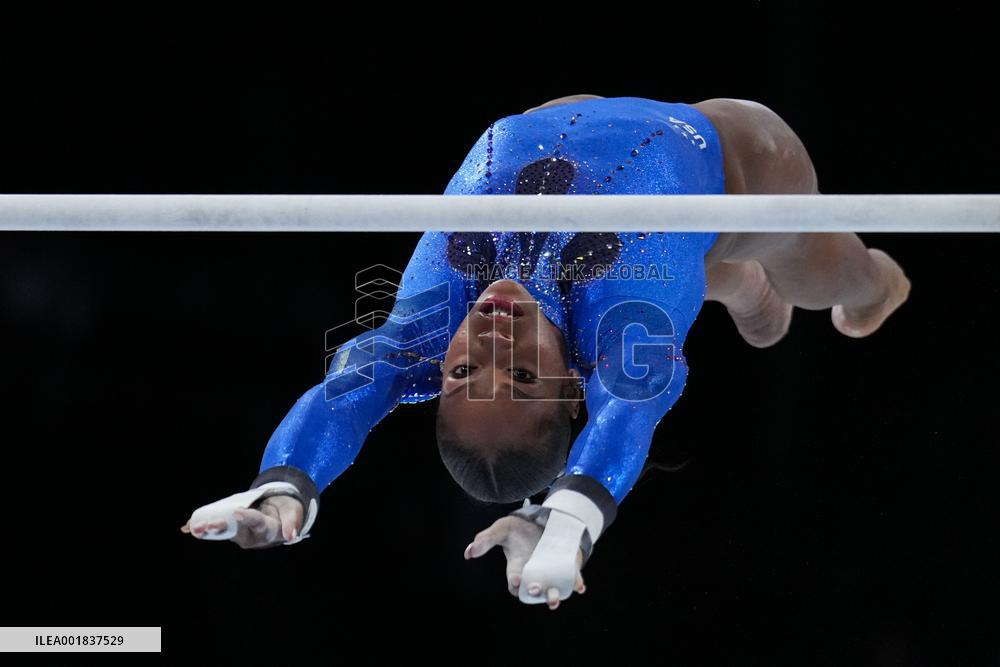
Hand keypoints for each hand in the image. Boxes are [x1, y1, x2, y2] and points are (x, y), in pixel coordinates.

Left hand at [180, 494, 303, 548]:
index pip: (257, 522)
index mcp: (268, 529)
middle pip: (235, 531)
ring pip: (224, 532)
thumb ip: (292, 522)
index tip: (237, 512)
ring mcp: (241, 534)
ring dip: (207, 531)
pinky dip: (203, 530)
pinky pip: (218, 531)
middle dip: (220, 528)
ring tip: (192, 528)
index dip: (247, 518)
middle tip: (207, 526)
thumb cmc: (288, 512)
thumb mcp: (294, 513)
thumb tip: (290, 536)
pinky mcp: (233, 531)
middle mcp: (252, 535)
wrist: (281, 516)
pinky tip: (186, 528)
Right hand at [464, 515, 585, 609]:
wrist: (540, 519)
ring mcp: (551, 572)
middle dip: (535, 592)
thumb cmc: (517, 529)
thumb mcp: (502, 529)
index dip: (516, 583)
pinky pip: (572, 580)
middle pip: (534, 592)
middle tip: (536, 587)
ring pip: (553, 591)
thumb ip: (486, 540)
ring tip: (554, 598)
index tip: (518, 577)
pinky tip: (579, 586)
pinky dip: (576, 584)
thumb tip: (469, 553)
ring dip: (554, 596)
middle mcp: (534, 574)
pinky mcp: (566, 567)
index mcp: (517, 569)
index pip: (515, 584)